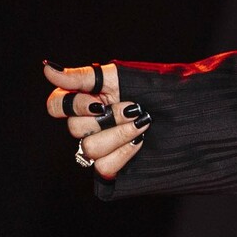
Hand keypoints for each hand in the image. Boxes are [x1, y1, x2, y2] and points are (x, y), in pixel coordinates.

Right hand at [42, 61, 147, 180]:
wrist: (189, 108)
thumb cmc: (156, 88)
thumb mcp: (120, 76)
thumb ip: (82, 76)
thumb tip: (47, 68)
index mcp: (87, 101)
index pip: (55, 105)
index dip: (73, 105)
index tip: (98, 101)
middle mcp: (90, 125)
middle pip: (75, 129)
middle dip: (110, 117)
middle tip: (135, 108)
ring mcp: (101, 147)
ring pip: (89, 149)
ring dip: (119, 135)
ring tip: (143, 124)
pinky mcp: (114, 166)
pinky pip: (103, 168)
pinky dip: (122, 154)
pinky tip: (140, 143)